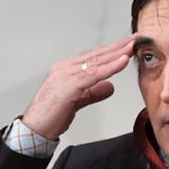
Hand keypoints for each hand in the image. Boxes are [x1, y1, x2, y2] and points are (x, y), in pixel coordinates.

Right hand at [21, 35, 136, 139]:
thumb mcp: (78, 101)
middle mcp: (65, 68)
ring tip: (131, 46)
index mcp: (66, 70)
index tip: (126, 46)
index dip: (111, 51)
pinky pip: (94, 74)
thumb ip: (93, 92)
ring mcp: (66, 75)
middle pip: (96, 55)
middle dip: (117, 47)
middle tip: (134, 39)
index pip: (93, 57)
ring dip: (116, 53)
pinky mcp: (70, 85)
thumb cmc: (50, 116)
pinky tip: (122, 61)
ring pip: (97, 61)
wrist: (35, 128)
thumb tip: (110, 87)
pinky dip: (110, 67)